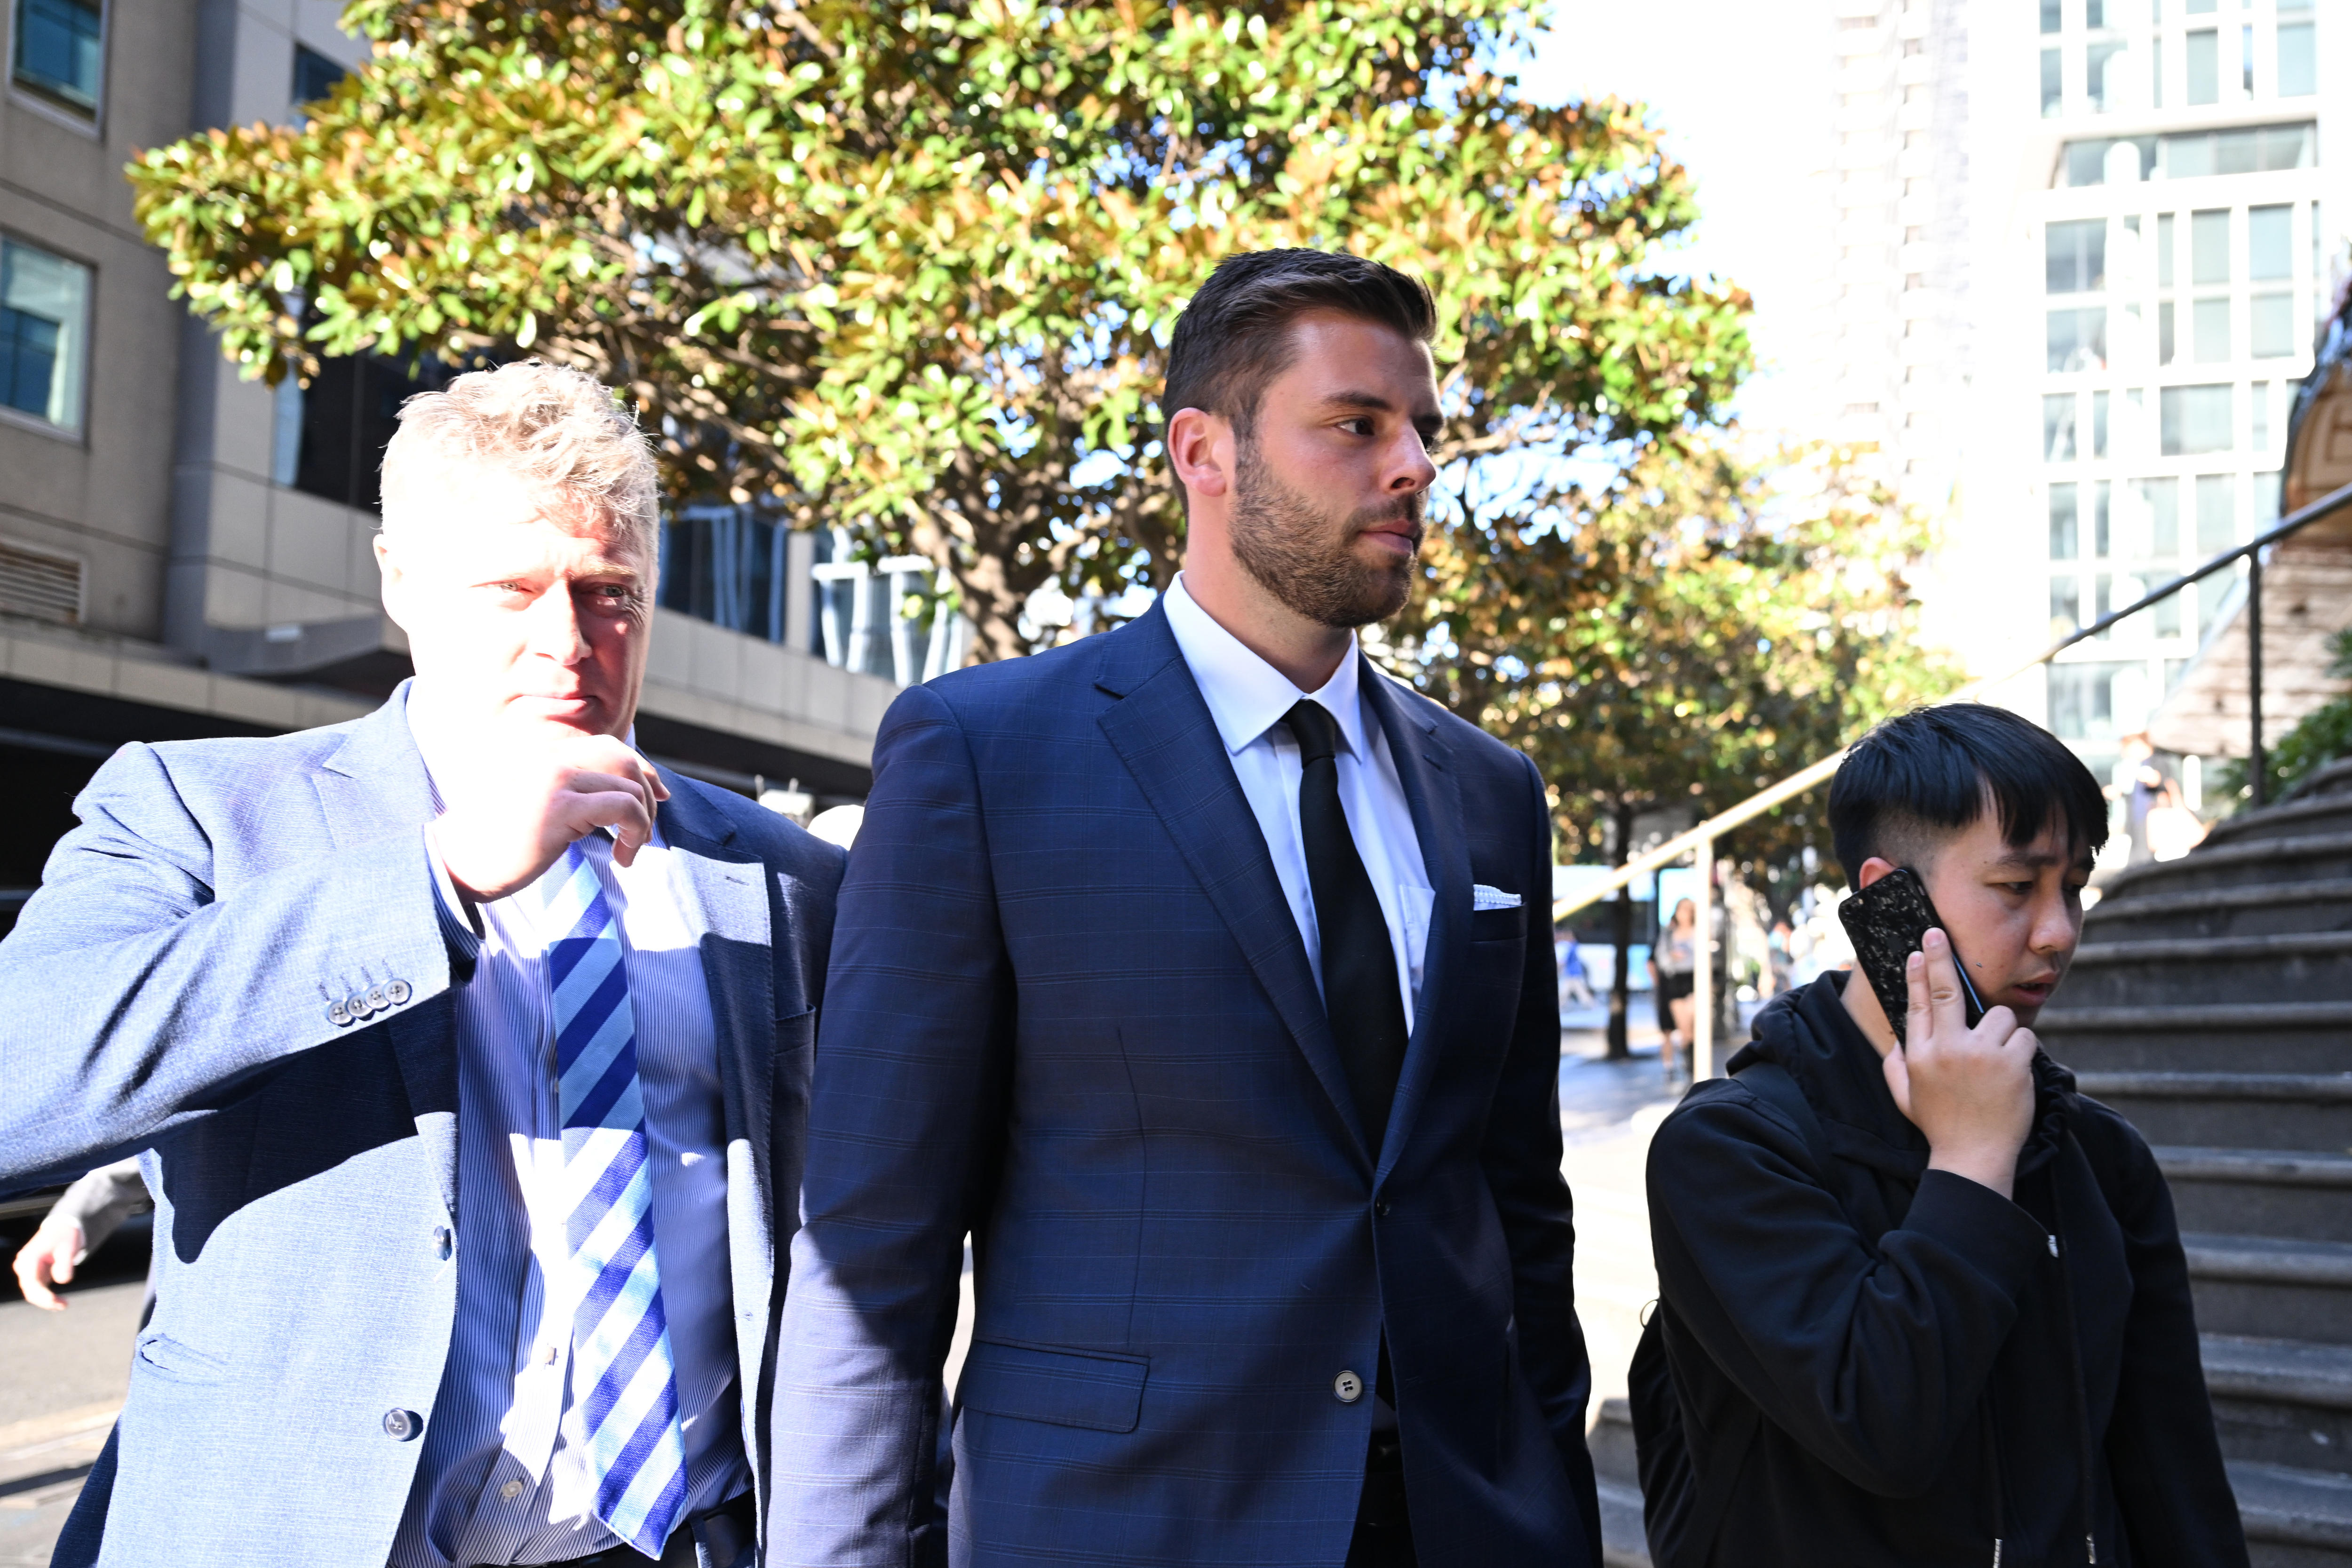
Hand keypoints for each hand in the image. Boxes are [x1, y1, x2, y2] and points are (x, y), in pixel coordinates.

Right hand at [13, 1220, 84, 1309]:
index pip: (31, 1282)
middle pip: (30, 1290)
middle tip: (63, 1305)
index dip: (42, 1295)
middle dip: (45, 1301)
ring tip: (64, 1305)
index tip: (55, 1302)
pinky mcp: (33, 1274)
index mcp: (29, 1258)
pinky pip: (38, 1289)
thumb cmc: (65, 1236)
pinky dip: (47, 1297)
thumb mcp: (69, 1247)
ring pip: (33, 1292)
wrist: (63, 1228)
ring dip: (47, 1301)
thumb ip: (65, 1264)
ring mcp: (27, 1271)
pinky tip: (59, 1303)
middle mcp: (24, 1265)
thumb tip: (62, 1281)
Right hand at [428, 732, 669, 902]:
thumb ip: (565, 794)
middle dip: (648, 796)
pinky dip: (636, 832)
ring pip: (631, 785)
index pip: (610, 747)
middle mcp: (552, 759)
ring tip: (627, 852)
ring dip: (642, 822)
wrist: (454, 861)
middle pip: (626, 761)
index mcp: (545, 756)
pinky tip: (621, 858)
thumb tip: (614, 802)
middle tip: (645, 832)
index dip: (643, 771)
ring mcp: (556, 779)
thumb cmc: (491, 844)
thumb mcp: (531, 806)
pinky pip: (624, 808)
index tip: (658, 797)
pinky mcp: (561, 807)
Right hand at [1883, 928, 2035, 1198]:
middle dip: (1940, 959)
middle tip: (1937, 935)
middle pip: (1946, 991)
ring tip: (1997, 1059)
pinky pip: (2023, 1035)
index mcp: (1920, 1055)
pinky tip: (2013, 1071)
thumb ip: (1896, 1065)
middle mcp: (1946, 1049)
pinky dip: (2021, 1049)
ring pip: (1998, 1016)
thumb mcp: (1905, 1097)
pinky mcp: (2011, 1063)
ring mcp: (1980, 1055)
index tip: (1918, 952)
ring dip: (2000, 1031)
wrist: (1973, 1158)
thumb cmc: (1941, 1127)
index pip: (1918, 1004)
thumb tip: (1896, 1038)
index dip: (1918, 974)